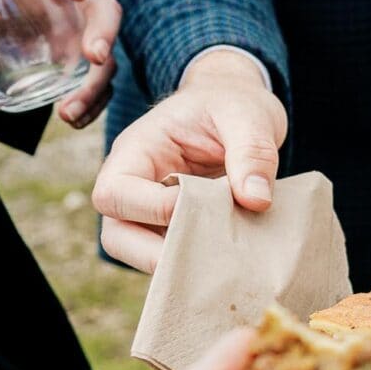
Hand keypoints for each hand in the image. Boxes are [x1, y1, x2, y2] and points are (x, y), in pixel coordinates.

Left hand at [44, 0, 120, 128]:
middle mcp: (74, 7)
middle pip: (104, 13)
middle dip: (105, 34)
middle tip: (95, 57)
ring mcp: (84, 39)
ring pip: (107, 60)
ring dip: (94, 86)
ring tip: (68, 112)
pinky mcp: (84, 70)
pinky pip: (100, 89)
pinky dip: (92, 106)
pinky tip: (73, 119)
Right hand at [93, 48, 285, 272]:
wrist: (240, 108)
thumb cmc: (233, 104)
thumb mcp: (248, 115)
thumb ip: (252, 152)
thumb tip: (256, 200)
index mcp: (137, 151)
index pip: (115, 193)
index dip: (154, 209)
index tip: (205, 204)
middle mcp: (137, 185)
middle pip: (116, 235)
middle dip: (156, 254)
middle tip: (210, 258)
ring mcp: (153, 211)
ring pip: (142, 255)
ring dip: (181, 264)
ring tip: (226, 263)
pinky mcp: (179, 227)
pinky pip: (176, 256)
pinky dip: (200, 265)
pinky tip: (235, 263)